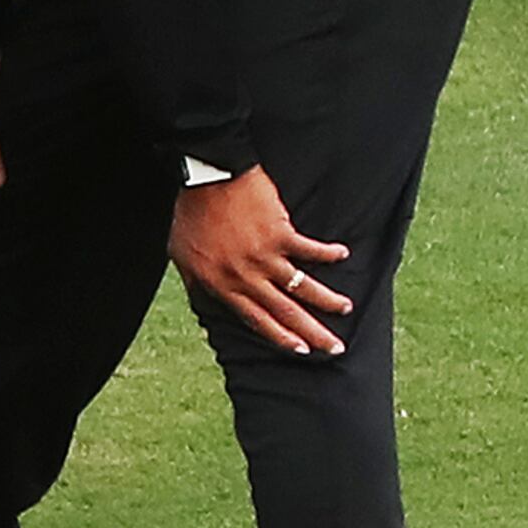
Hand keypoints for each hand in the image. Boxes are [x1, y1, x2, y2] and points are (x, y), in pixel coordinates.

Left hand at [169, 165, 351, 357]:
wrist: (205, 177)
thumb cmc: (191, 213)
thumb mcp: (181, 254)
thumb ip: (197, 281)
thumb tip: (205, 301)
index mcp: (221, 283)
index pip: (256, 319)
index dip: (281, 337)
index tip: (303, 350)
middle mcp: (245, 276)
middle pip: (284, 311)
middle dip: (313, 332)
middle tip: (336, 347)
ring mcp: (264, 256)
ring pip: (303, 286)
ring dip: (327, 299)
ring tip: (346, 307)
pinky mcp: (280, 233)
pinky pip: (310, 250)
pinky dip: (328, 253)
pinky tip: (343, 254)